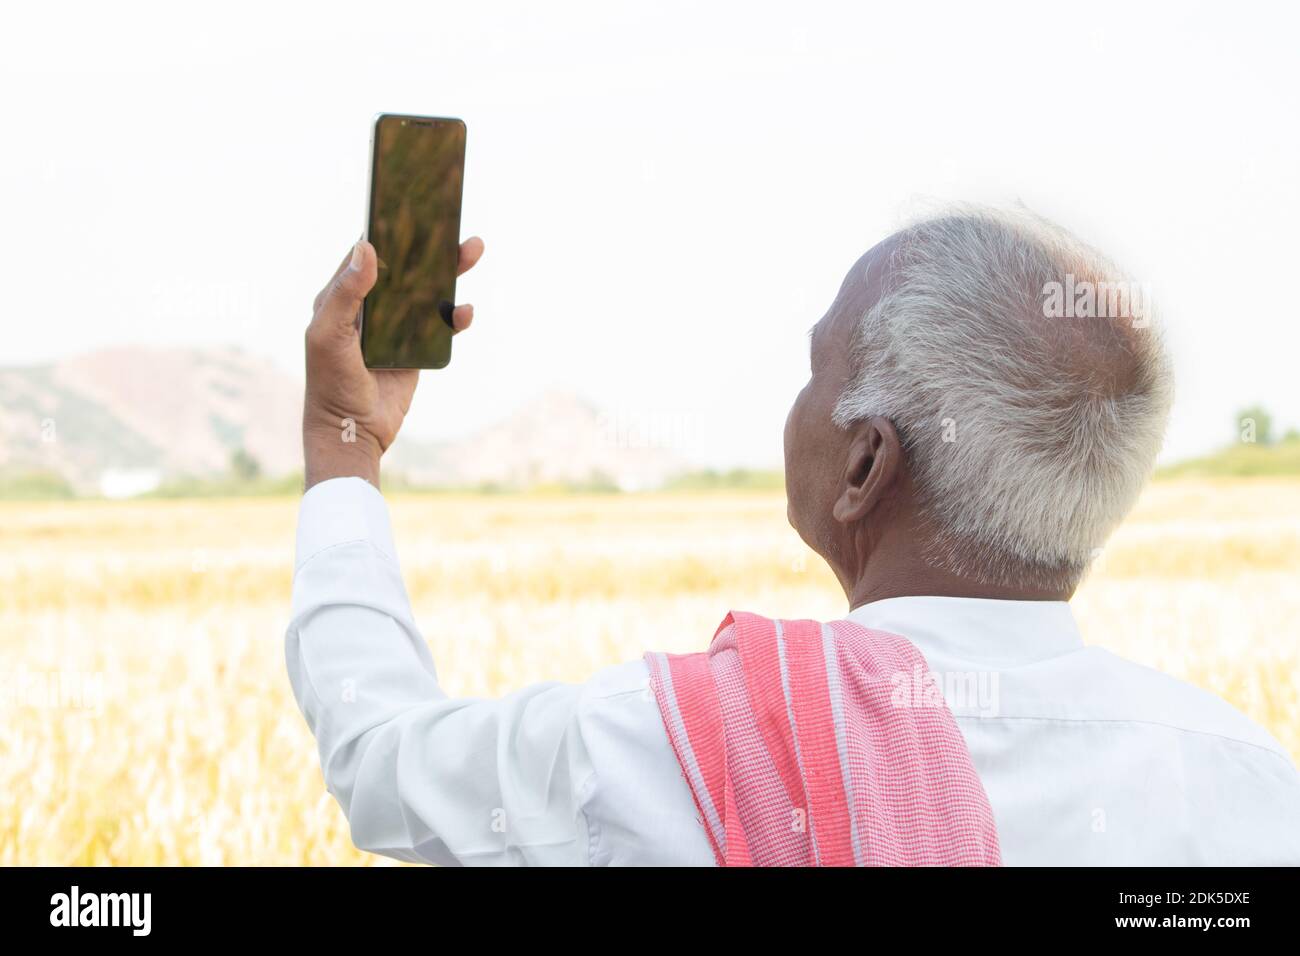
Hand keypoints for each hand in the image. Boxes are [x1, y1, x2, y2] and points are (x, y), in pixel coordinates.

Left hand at [303, 236, 484, 489]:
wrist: (353, 431)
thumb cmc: (330, 382)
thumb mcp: (329, 335)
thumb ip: (346, 294)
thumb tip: (366, 247)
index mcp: (342, 297)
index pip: (368, 253)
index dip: (387, 227)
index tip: (407, 201)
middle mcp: (371, 307)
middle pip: (405, 266)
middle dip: (429, 244)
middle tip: (451, 221)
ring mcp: (396, 327)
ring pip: (427, 290)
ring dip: (449, 272)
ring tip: (472, 250)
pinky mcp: (417, 349)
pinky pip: (441, 324)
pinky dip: (455, 314)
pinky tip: (463, 311)